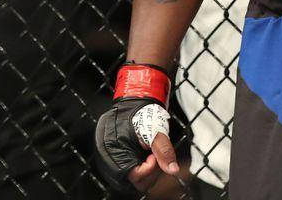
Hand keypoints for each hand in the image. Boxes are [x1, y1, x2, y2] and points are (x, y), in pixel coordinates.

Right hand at [94, 64, 179, 192]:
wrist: (136, 100)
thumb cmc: (144, 112)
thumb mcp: (156, 131)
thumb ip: (164, 151)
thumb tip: (173, 170)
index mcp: (114, 150)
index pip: (133, 176)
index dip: (149, 170)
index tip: (154, 156)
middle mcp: (108, 157)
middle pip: (133, 181)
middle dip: (149, 172)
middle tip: (154, 155)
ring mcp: (110, 158)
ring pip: (131, 178)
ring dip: (146, 171)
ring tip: (151, 155)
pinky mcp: (114, 158)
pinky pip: (129, 171)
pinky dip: (141, 168)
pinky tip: (146, 156)